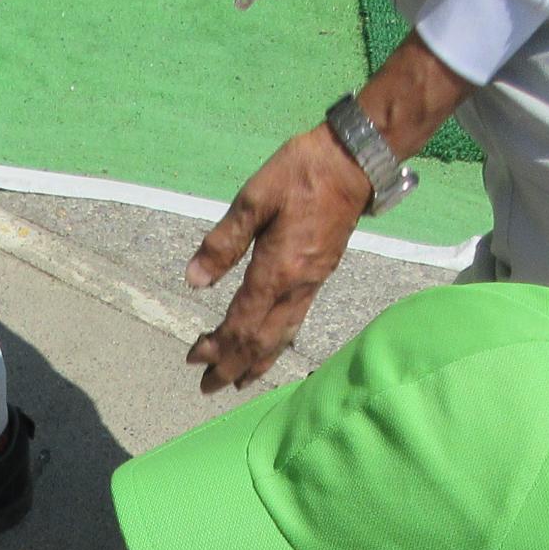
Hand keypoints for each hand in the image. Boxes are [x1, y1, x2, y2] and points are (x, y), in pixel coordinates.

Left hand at [183, 125, 373, 391]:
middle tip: (207, 387)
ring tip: (236, 382)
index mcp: (276, 271)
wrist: (355, 162)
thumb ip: (224, 241)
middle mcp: (295, 287)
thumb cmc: (301, 172)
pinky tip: (268, 349)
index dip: (217, 347)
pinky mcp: (320, 277)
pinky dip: (276, 345)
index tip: (193, 358)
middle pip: (260, 342)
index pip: (241, 324)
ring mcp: (311, 285)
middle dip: (232, 367)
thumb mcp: (255, 197)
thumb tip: (194, 280)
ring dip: (255, 364)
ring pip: (280, 338)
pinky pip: (295, 324)